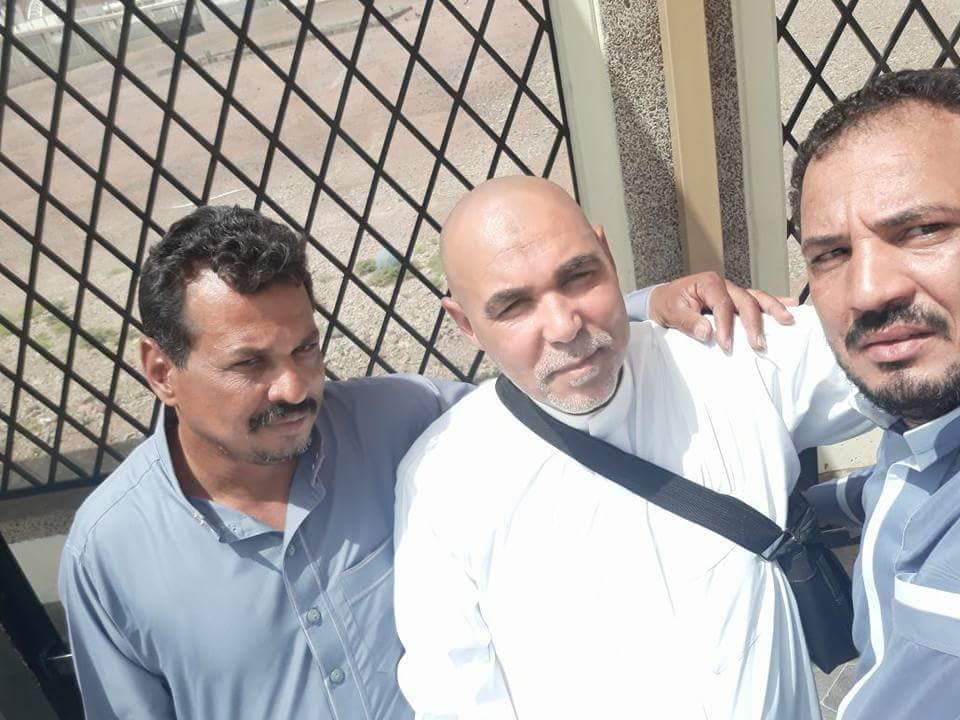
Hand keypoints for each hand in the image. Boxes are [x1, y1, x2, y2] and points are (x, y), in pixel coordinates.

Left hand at [648, 272, 795, 351]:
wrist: (664, 299)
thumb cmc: (668, 303)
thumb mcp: (671, 311)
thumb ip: (688, 321)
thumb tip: (707, 332)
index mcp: (708, 283)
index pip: (722, 304)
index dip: (725, 325)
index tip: (725, 345)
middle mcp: (725, 284)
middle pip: (745, 301)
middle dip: (753, 323)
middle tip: (758, 344)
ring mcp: (733, 292)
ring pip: (757, 298)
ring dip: (773, 309)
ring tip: (787, 320)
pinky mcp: (737, 300)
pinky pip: (757, 300)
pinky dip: (774, 302)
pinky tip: (791, 305)